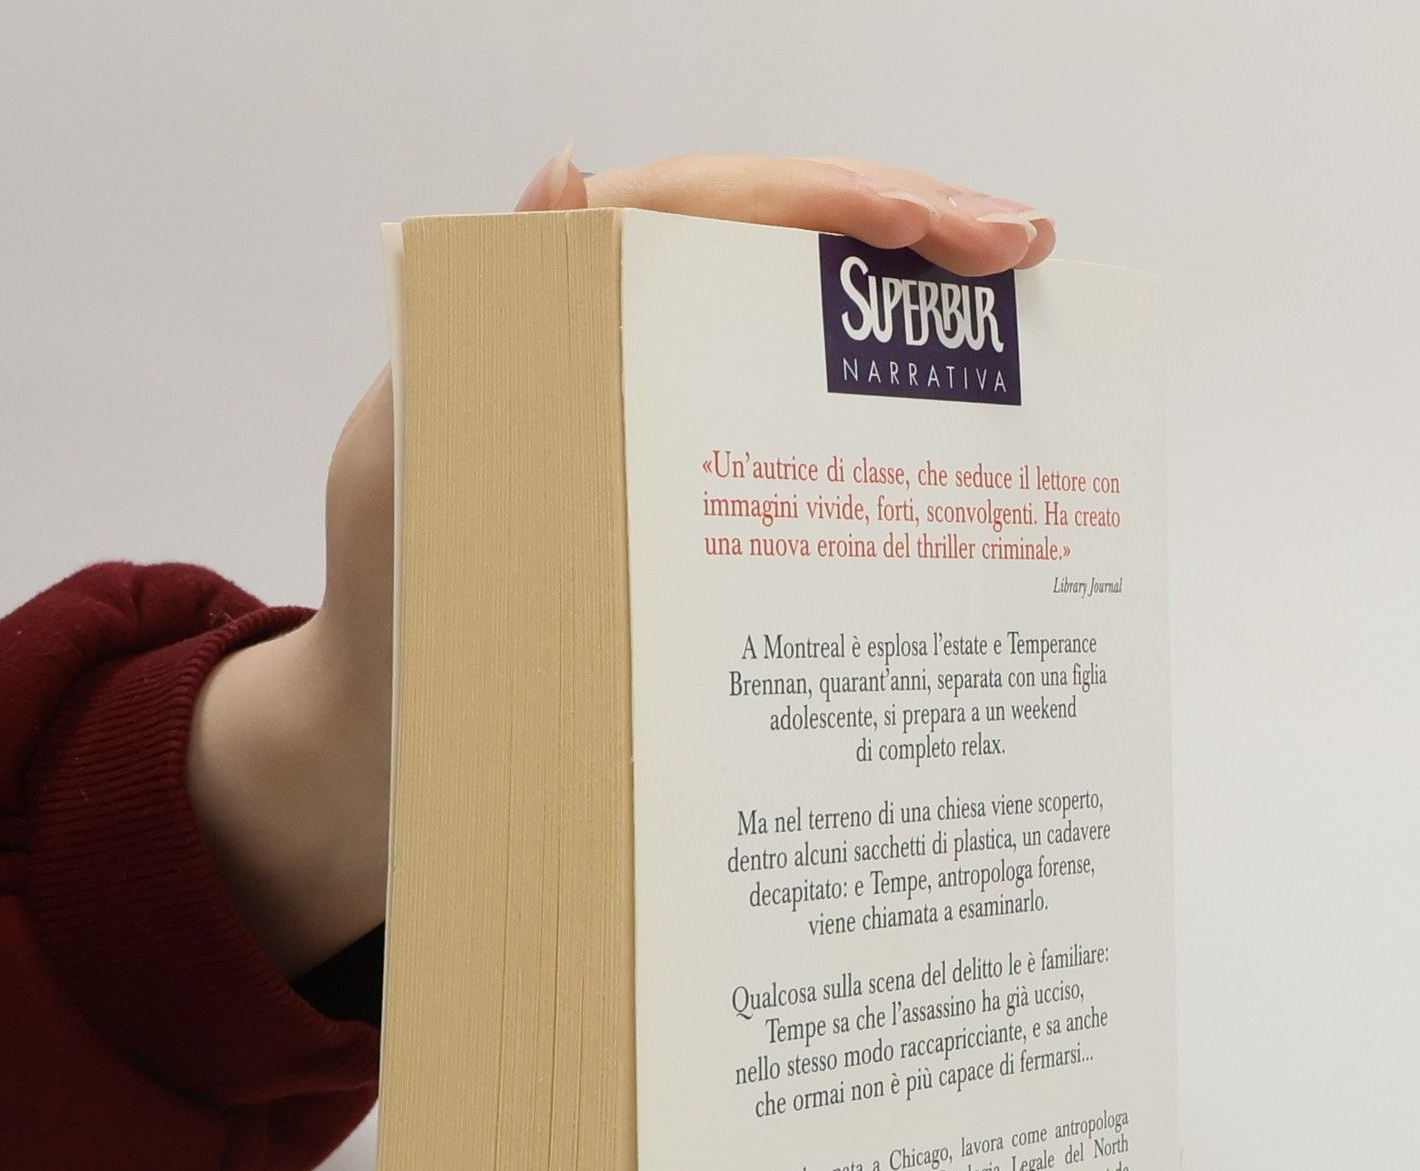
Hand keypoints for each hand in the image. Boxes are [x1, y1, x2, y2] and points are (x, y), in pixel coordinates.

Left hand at [188, 150, 1058, 978]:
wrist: (399, 748)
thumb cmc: (392, 617)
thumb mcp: (413, 463)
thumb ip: (481, 328)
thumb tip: (568, 174)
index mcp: (543, 308)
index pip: (710, 211)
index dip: (833, 201)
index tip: (944, 228)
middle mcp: (611, 341)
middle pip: (777, 249)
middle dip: (910, 233)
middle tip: (1026, 248)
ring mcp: (660, 413)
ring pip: (798, 333)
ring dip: (911, 316)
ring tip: (1020, 305)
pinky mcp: (688, 489)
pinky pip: (791, 431)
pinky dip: (875, 423)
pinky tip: (954, 433)